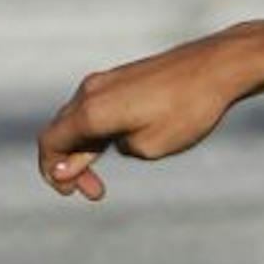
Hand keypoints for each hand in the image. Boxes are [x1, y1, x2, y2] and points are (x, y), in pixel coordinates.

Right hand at [37, 32, 254, 200]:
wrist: (212, 70)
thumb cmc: (185, 112)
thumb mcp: (149, 147)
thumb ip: (116, 149)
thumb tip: (102, 146)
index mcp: (92, 111)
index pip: (51, 142)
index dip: (51, 170)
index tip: (71, 193)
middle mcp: (90, 92)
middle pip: (61, 132)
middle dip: (69, 166)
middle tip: (96, 193)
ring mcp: (103, 83)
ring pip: (78, 121)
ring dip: (84, 152)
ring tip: (103, 179)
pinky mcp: (119, 80)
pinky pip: (95, 110)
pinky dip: (96, 134)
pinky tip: (115, 148)